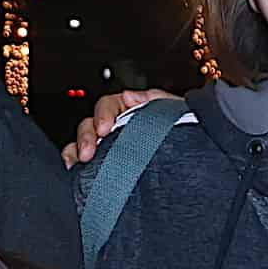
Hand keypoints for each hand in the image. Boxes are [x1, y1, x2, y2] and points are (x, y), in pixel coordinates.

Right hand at [61, 87, 177, 167]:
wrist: (193, 169)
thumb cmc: (187, 135)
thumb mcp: (175, 111)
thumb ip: (154, 100)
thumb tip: (129, 96)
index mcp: (131, 112)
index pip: (108, 106)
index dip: (103, 114)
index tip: (104, 128)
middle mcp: (117, 130)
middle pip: (90, 125)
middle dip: (86, 137)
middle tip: (88, 152)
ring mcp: (110, 150)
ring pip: (81, 145)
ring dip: (75, 151)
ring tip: (78, 163)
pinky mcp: (105, 170)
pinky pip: (84, 166)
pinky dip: (74, 167)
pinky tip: (74, 172)